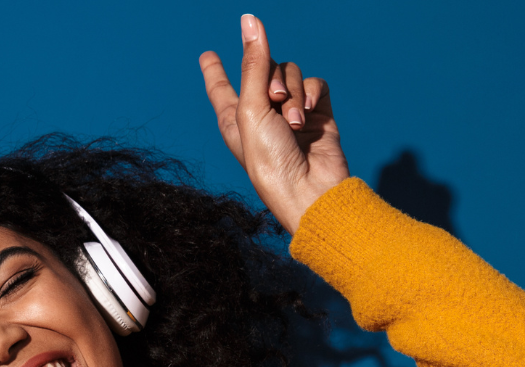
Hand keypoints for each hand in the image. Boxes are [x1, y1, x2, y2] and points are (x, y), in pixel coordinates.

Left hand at [200, 14, 348, 233]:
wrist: (309, 188)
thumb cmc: (270, 159)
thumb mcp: (251, 107)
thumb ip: (253, 62)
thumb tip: (250, 20)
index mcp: (234, 116)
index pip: (220, 86)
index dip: (214, 70)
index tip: (207, 56)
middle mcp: (260, 113)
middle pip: (265, 67)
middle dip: (272, 78)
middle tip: (274, 100)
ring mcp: (289, 112)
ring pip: (291, 74)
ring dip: (292, 93)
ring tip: (294, 123)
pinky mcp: (317, 113)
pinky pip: (314, 85)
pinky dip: (311, 96)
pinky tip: (308, 117)